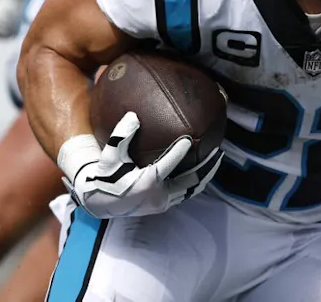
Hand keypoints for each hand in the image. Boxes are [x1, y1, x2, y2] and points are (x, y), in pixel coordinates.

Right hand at [61, 111, 222, 218]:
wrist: (101, 201)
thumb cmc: (106, 174)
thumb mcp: (110, 155)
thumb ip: (121, 136)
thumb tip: (134, 115)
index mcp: (145, 183)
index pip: (167, 165)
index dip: (179, 152)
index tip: (190, 138)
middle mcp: (158, 195)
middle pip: (190, 181)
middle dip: (206, 166)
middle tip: (219, 151)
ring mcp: (163, 202)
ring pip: (191, 190)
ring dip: (205, 175)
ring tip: (217, 159)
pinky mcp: (164, 205)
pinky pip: (185, 194)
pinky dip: (196, 182)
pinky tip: (202, 169)